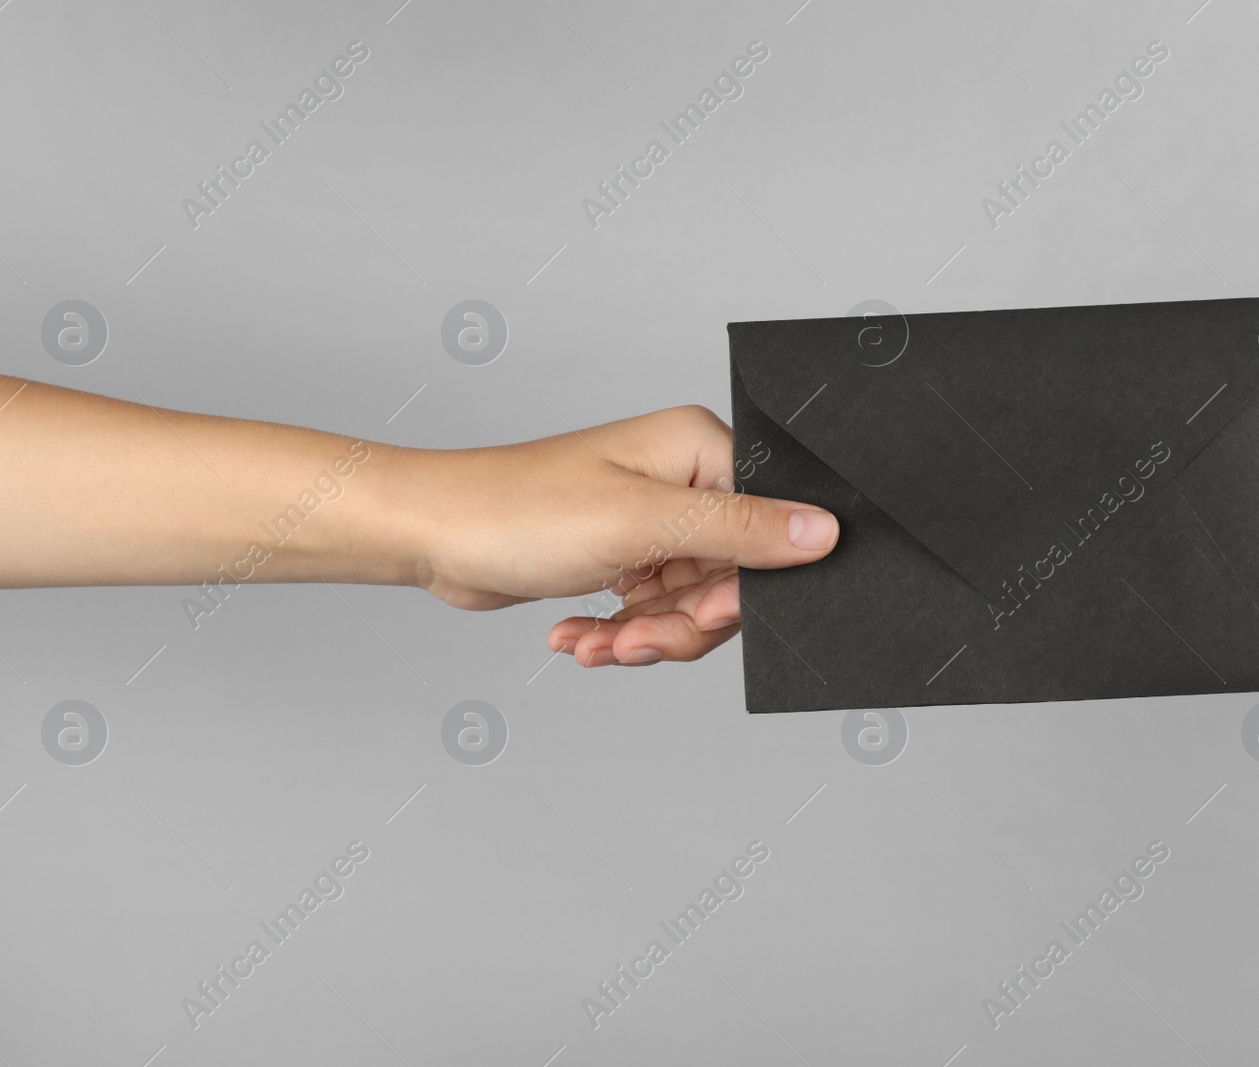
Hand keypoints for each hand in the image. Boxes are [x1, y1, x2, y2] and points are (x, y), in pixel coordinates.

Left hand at [399, 406, 839, 665]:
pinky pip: (652, 611)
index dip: (741, 586)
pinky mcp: (623, 557)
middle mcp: (682, 482)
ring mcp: (652, 522)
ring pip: (690, 606)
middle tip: (637, 640)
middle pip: (730, 579)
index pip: (767, 528)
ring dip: (645, 636)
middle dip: (682, 623)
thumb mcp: (642, 525)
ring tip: (598, 645)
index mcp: (699, 451)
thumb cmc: (520, 511)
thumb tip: (823, 532)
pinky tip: (580, 639)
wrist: (435, 536)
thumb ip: (740, 531)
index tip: (701, 614)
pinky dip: (620, 634)